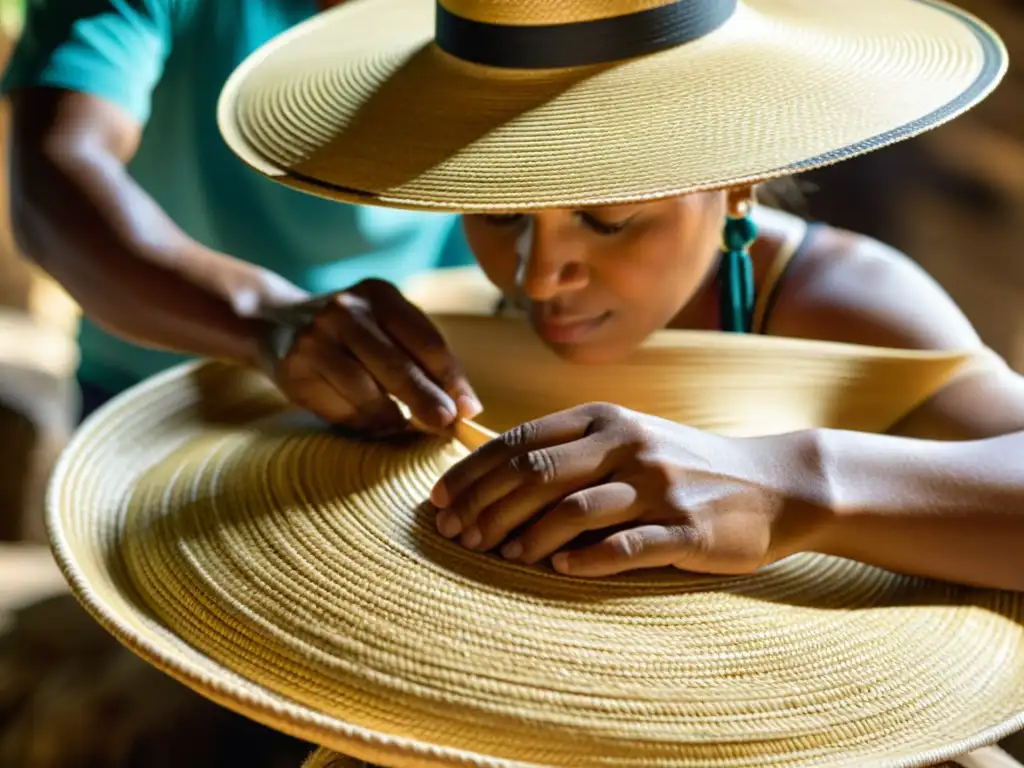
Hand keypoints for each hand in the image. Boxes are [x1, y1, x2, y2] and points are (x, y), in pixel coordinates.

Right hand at [259, 278, 480, 433]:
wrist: (275, 322)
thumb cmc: (351, 333)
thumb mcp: (384, 325)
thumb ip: (420, 356)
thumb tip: (463, 404)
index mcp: (379, 295)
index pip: (426, 340)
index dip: (452, 378)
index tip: (469, 407)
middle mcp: (346, 311)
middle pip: (397, 366)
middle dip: (427, 401)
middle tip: (447, 424)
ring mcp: (316, 338)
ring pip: (366, 391)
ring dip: (392, 416)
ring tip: (403, 425)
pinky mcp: (295, 368)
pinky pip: (339, 406)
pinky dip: (362, 421)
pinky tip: (372, 421)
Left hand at [431, 403, 827, 576]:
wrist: (773, 483)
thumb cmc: (684, 466)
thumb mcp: (627, 440)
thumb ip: (569, 449)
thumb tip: (492, 474)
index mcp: (605, 419)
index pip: (521, 441)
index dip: (472, 473)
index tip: (437, 501)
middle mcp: (627, 444)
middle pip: (536, 473)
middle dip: (484, 506)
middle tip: (454, 536)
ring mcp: (659, 485)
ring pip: (574, 509)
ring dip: (526, 535)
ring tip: (497, 557)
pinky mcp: (687, 528)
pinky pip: (626, 546)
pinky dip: (586, 559)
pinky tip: (558, 570)